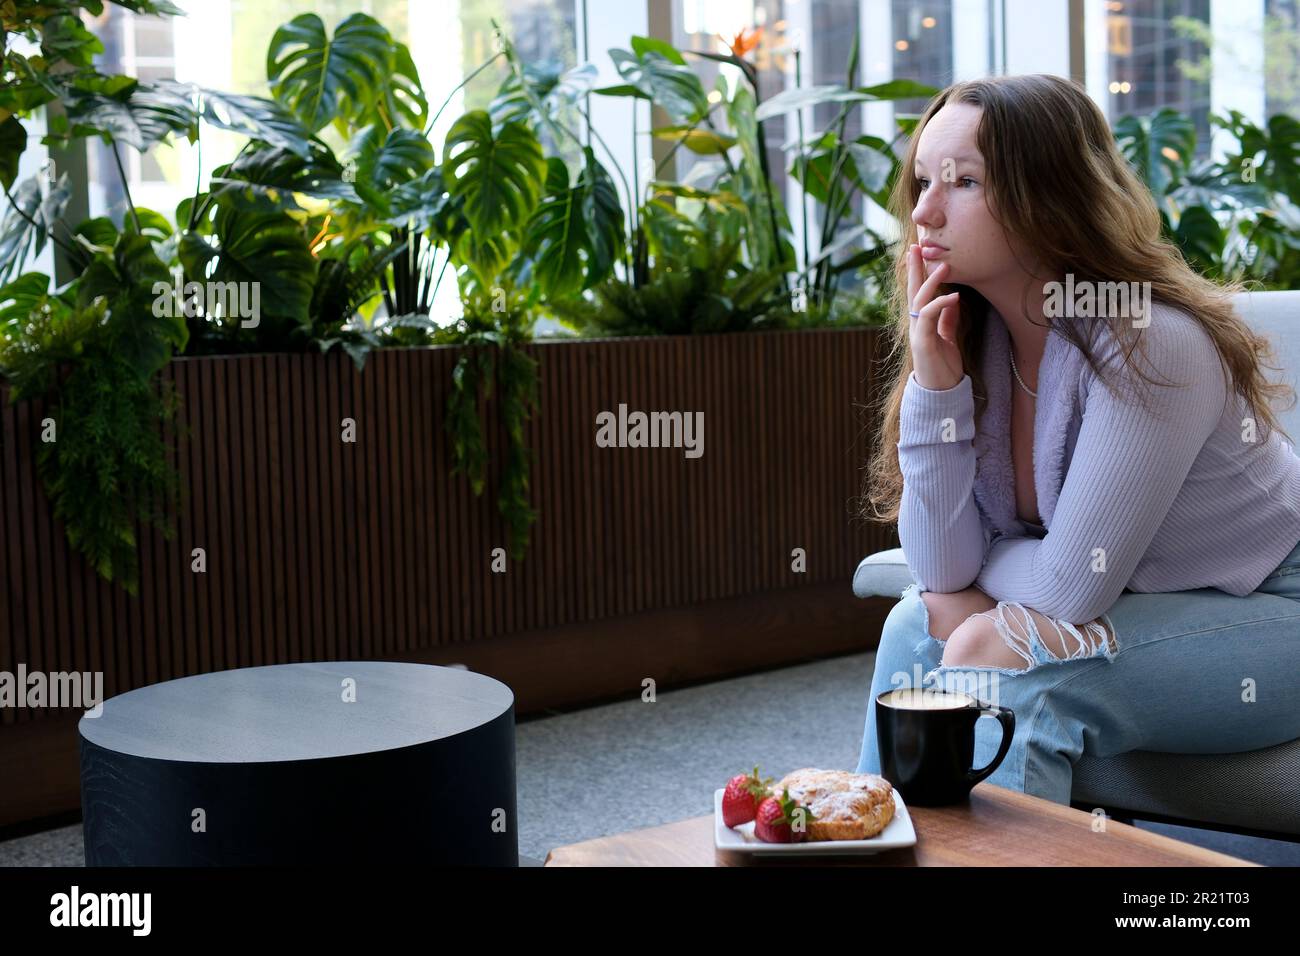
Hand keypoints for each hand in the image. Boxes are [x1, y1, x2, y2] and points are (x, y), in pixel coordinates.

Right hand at [907, 244, 964, 390]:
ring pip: (920, 302)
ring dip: (931, 283)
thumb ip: (947, 319)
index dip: (917, 272)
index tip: (918, 252)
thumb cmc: (944, 367)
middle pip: (913, 292)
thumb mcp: (948, 338)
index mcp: (922, 323)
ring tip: (944, 266)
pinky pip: (929, 319)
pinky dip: (941, 305)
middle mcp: (916, 325)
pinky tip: (953, 296)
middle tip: (917, 247)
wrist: (940, 393)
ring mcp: (918, 334)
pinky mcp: (923, 343)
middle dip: (914, 269)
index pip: (917, 292)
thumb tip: (952, 299)